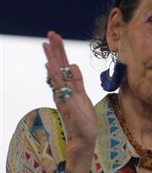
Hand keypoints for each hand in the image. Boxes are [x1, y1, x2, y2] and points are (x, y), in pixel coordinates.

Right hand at [43, 31, 96, 172]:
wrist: (83, 139)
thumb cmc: (83, 119)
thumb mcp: (83, 97)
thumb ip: (78, 81)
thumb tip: (72, 65)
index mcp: (68, 88)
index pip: (63, 66)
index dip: (60, 52)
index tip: (55, 37)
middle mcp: (64, 90)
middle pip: (58, 67)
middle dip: (55, 50)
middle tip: (50, 33)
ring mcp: (64, 97)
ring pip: (56, 74)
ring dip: (52, 59)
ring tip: (46, 44)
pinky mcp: (67, 104)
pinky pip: (59, 88)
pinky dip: (54, 76)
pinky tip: (49, 65)